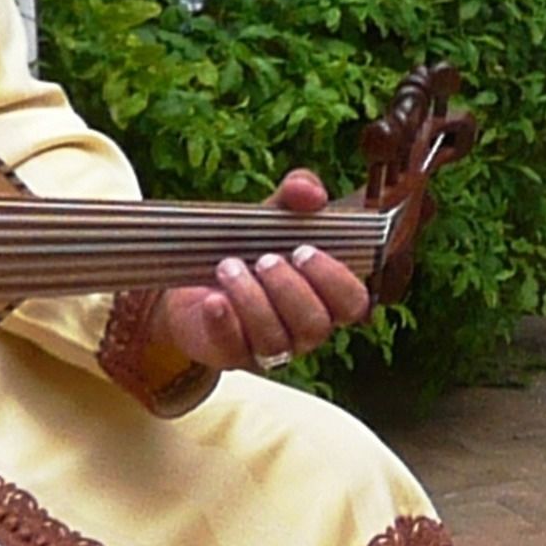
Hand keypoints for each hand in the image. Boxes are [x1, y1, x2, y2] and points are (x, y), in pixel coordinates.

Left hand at [146, 169, 373, 376]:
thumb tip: (309, 190)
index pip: (353, 302)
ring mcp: (269, 348)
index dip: (336, 280)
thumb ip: (295, 197)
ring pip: (275, 340)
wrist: (193, 279)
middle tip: (265, 259)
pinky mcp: (231, 355)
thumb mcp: (273, 216)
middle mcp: (304, 329)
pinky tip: (213, 300)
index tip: (306, 250)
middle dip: (290, 289)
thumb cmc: (249, 249)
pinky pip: (233, 348)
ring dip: (252, 300)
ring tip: (228, 266)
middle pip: (315, 324)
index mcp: (326, 297)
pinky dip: (224, 322)